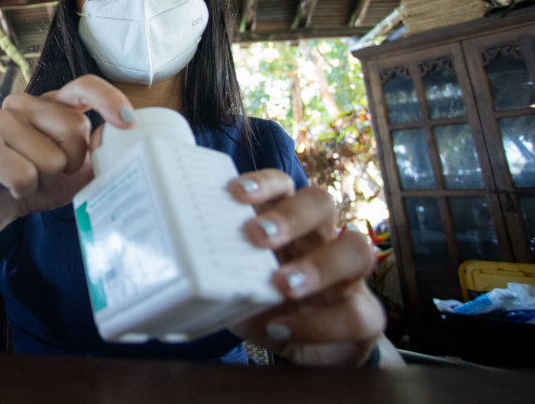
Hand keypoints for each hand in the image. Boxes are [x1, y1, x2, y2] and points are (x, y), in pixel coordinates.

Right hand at [0, 75, 133, 237]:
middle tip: (48, 172)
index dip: (108, 99)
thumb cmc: (37, 181)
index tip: (128, 121)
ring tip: (28, 179)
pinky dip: (24, 189)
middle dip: (69, 163)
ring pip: (50, 160)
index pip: (84, 86)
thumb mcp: (76, 171)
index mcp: (52, 103)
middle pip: (74, 129)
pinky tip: (11, 186)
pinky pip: (23, 174)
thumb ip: (99, 154)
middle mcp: (24, 103)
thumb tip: (118, 138)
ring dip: (44, 181)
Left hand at [227, 170, 384, 366]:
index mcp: (287, 224)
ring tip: (282, 284)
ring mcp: (348, 277)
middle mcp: (320, 240)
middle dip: (291, 215)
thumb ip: (216, 268)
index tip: (235, 193)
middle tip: (258, 236)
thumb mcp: (237, 283)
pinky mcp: (363, 316)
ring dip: (319, 265)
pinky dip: (318, 324)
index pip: (283, 185)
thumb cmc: (264, 304)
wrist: (307, 351)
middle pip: (322, 203)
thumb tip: (171, 261)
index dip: (263, 183)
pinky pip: (357, 313)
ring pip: (357, 249)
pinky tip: (282, 328)